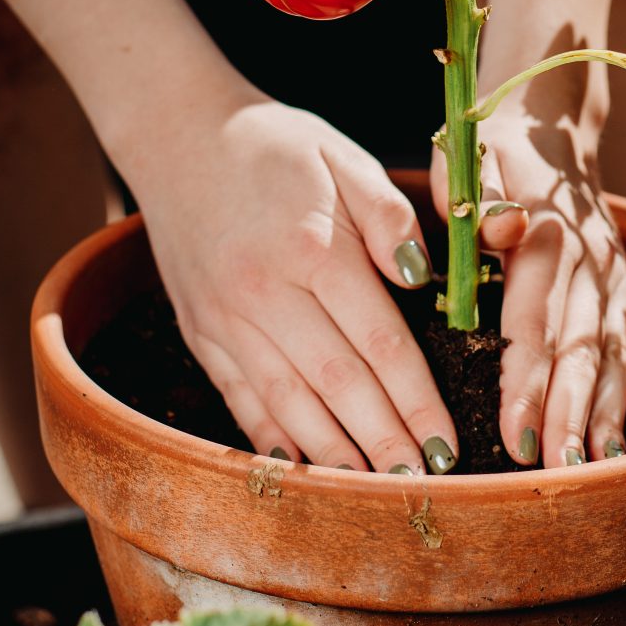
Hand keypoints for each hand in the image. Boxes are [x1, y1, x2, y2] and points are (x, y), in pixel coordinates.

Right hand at [132, 94, 458, 475]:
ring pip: (286, 402)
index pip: (378, 340)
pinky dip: (271, 438)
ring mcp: (224, 318)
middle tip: (422, 485)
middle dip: (384, 440)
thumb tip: (418, 278)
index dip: (416, 398)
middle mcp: (263, 291)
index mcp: (311, 247)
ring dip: (333, 454)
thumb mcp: (343, 157)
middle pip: (337, 384)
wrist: (178, 135)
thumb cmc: (275, 146)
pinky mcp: (198, 331)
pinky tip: (302, 471)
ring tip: (373, 490)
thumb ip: (388, 215)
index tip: (447, 441)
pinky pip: (239, 397)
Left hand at [433, 104, 625, 467]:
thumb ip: (482, 199)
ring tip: (602, 462)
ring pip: (614, 351)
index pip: (534, 322)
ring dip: (611, 409)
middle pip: (580, 349)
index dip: (526, 381)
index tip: (516, 435)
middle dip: (570, 413)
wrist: (548, 124)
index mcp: (544, 237)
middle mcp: (588, 261)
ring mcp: (614, 276)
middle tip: (560, 470)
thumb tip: (503, 227)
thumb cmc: (494, 152)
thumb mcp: (473, 162)